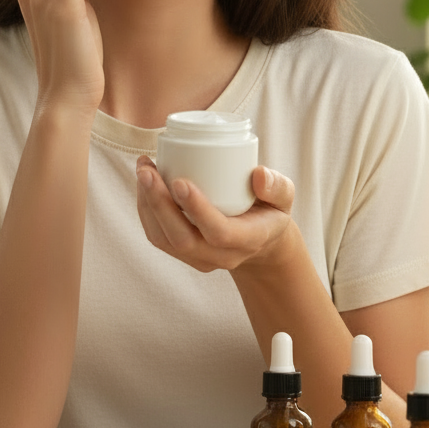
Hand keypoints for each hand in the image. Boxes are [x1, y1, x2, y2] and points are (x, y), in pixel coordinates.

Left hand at [135, 157, 295, 271]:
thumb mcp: (285, 198)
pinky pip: (157, 236)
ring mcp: (199, 258)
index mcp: (247, 240)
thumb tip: (258, 174)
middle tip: (147, 171)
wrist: (260, 240)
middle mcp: (220, 256)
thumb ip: (277, 186)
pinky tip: (144, 181)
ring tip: (143, 169)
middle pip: (182, 238)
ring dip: (147, 205)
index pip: (219, 232)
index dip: (197, 209)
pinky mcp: (183, 253)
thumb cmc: (270, 211)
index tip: (180, 181)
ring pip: (164, 239)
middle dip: (159, 204)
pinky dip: (145, 209)